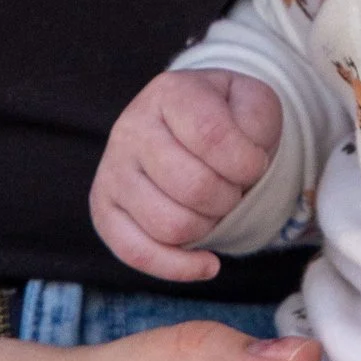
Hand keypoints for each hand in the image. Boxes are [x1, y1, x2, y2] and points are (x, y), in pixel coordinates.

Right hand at [91, 69, 284, 281]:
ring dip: (209, 226)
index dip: (247, 162)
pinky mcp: (104, 210)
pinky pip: (136, 254)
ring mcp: (112, 171)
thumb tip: (241, 163)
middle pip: (193, 187)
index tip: (255, 163)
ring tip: (214, 206)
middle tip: (233, 187)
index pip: (212, 137)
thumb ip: (257, 121)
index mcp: (171, 93)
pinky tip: (207, 262)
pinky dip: (179, 267)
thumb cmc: (227, 118)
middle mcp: (131, 128)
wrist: (192, 126)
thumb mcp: (254, 102)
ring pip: (170, 226)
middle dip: (230, 197)